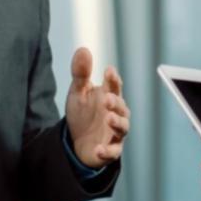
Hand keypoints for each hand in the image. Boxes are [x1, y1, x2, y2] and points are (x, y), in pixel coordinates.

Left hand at [64, 47, 129, 168]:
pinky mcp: (110, 150)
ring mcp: (115, 132)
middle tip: (107, 98)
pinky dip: (107, 151)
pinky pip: (113, 151)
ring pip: (123, 127)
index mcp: (109, 96)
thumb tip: (83, 49)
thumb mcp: (78, 92)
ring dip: (117, 123)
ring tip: (108, 118)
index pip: (114, 86)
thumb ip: (81, 73)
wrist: (77, 142)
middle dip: (116, 102)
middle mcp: (116, 114)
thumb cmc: (83, 113)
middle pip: (121, 107)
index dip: (113, 79)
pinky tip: (99, 148)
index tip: (108, 71)